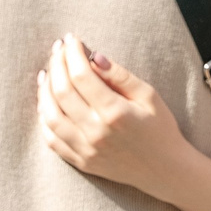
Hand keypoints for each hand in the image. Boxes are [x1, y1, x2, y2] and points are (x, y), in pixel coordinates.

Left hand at [36, 34, 198, 198]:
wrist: (166, 170)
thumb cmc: (160, 128)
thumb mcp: (148, 96)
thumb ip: (120, 75)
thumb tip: (93, 56)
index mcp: (115, 113)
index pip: (81, 75)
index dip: (71, 53)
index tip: (71, 40)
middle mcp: (96, 132)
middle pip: (61, 92)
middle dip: (56, 65)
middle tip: (58, 50)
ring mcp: (85, 150)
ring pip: (49, 115)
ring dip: (44, 90)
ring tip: (47, 73)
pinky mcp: (80, 162)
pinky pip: (51, 139)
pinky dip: (44, 118)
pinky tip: (46, 102)